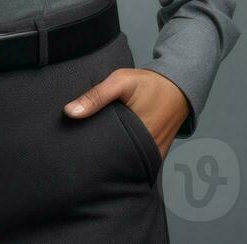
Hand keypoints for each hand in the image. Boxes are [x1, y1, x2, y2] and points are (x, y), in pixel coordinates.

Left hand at [63, 68, 187, 160]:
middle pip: (117, 162)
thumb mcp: (120, 81)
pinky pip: (138, 161)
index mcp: (138, 134)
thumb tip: (69, 112)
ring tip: (95, 155)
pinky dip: (126, 157)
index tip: (76, 153)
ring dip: (114, 159)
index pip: (108, 155)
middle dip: (100, 159)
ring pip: (128, 164)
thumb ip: (96, 96)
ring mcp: (154, 154)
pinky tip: (113, 150)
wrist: (177, 85)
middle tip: (81, 155)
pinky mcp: (156, 153)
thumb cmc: (149, 83)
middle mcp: (148, 149)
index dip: (91, 155)